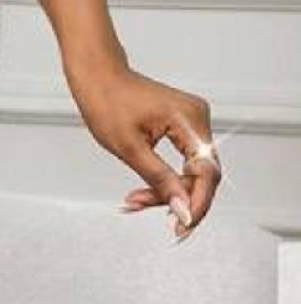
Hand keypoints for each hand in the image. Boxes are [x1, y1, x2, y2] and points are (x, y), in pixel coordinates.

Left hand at [64, 50, 219, 237]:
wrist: (98, 75)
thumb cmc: (107, 103)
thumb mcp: (129, 148)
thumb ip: (159, 180)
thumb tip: (182, 210)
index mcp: (189, 119)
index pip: (207, 173)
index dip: (197, 204)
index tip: (182, 228)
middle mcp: (198, 118)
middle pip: (201, 175)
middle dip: (176, 198)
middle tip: (139, 208)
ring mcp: (193, 121)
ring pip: (191, 171)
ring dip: (166, 191)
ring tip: (133, 201)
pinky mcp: (184, 126)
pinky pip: (183, 161)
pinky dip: (165, 178)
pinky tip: (142, 192)